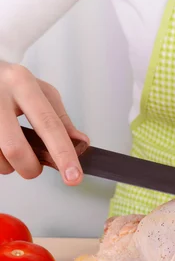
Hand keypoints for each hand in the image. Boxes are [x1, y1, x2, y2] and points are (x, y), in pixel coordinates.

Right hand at [0, 62, 87, 184]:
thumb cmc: (10, 84)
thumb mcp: (38, 91)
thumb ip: (59, 118)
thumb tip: (80, 143)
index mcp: (22, 84)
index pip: (48, 124)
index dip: (63, 154)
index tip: (73, 176)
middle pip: (16, 149)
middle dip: (30, 168)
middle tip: (34, 166)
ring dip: (9, 166)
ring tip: (10, 149)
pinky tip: (0, 147)